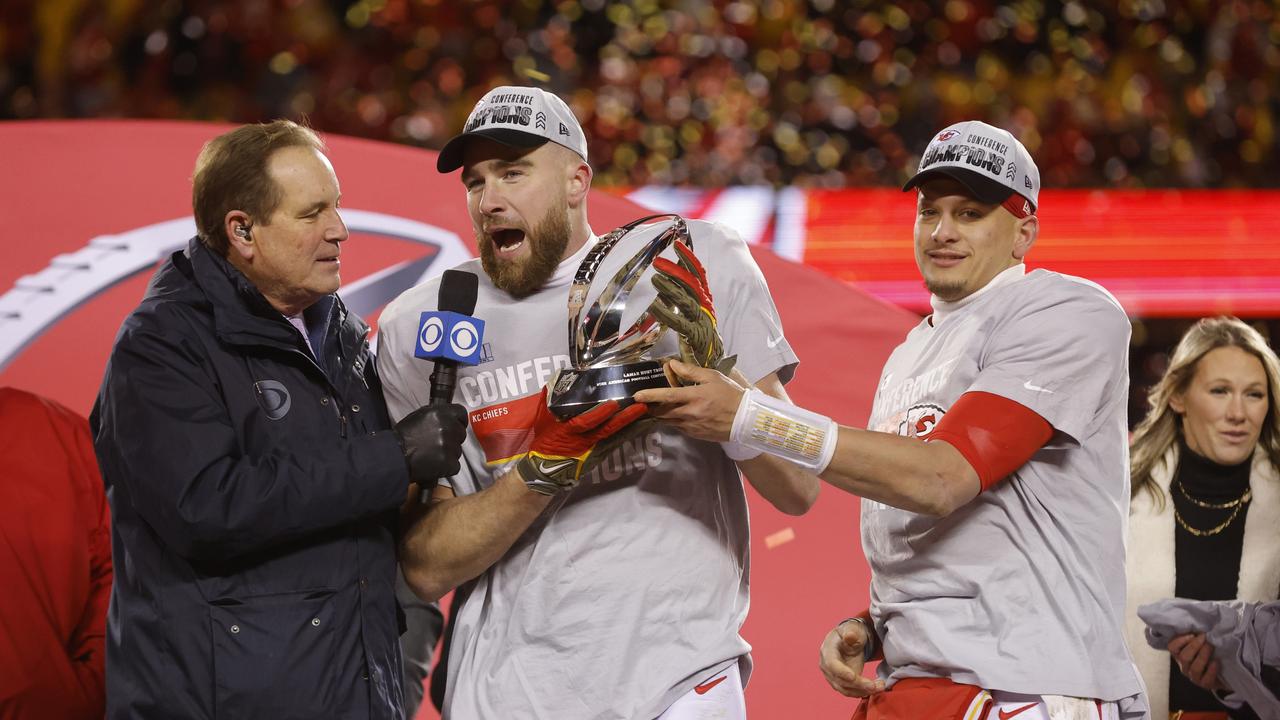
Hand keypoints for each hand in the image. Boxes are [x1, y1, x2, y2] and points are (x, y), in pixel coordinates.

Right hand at [394, 403, 467, 486]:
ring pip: (458, 450)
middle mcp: (447, 427)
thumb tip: (447, 417)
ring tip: (431, 455)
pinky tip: (434, 464)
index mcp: (440, 413)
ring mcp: (450, 446)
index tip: (456, 425)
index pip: (461, 413)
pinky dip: (446, 467)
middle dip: (452, 439)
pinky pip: (455, 465)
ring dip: (448, 453)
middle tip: (437, 444)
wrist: (394, 457)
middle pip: (461, 433)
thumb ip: (437, 415)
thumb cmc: (402, 438)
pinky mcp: (450, 463)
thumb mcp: (418, 416)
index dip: (459, 421)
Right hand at [514, 388, 648, 494]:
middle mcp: (584, 441)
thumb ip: (548, 402)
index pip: (586, 422)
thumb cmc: (544, 442)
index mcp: (568, 432)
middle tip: (642, 407)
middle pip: (608, 429)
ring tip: (644, 412)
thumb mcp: (542, 420)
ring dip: (630, 424)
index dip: (600, 414)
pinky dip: (626, 433)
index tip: (613, 404)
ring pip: (615, 435)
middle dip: (625, 418)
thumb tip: (554, 382)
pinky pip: (614, 441)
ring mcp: (593, 449)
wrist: (544, 468)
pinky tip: (638, 425)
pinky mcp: (598, 454)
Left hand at [634, 360, 743, 441]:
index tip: (637, 396)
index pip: (667, 396)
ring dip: (661, 415)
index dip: (650, 395)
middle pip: (663, 412)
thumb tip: (672, 364)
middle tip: (644, 402)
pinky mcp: (695, 435)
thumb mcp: (712, 377)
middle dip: (651, 408)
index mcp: (694, 397)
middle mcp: (690, 413)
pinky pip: (678, 427)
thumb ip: (690, 371)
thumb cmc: (730, 394)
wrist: (745, 419)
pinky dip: (673, 421)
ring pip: (668, 421)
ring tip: (657, 407)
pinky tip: (676, 414)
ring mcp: (692, 426)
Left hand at [649, 240, 724, 373]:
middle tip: (658, 262)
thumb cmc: (699, 338)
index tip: (678, 245)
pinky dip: (665, 312)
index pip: (699, 275)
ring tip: (654, 279)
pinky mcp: (695, 336)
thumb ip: (680, 297)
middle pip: (692, 284)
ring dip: (670, 288)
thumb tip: (664, 280)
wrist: (712, 364)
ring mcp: (701, 321)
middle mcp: (706, 308)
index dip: (689, 259)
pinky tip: (653, 306)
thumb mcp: (691, 314)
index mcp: (705, 301)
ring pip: (686, 300)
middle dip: (675, 271)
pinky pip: (679, 322)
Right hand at [819, 619, 884, 697]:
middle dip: (858, 685)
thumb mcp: (852, 629)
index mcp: (827, 651)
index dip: (841, 672)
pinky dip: (863, 692)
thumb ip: (851, 633)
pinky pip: (851, 691)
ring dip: (863, 691)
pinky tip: (876, 688)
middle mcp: (827, 667)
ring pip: (846, 689)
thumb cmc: (850, 633)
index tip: (854, 677)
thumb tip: (850, 636)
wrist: (849, 640)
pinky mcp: (842, 683)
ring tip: (880, 687)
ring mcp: (833, 677)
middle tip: (875, 686)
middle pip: (840, 680)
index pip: (831, 664)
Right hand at [1168, 633, 1230, 691]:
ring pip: (1194, 667)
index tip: (1192, 634)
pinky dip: (1211, 670)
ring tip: (1211, 647)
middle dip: (1194, 646)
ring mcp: (1193, 676)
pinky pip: (1206, 679)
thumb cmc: (1209, 654)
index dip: (1179, 641)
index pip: (1172, 647)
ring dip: (1203, 655)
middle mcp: (1184, 666)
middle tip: (1204, 637)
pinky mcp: (1204, 684)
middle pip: (1183, 657)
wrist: (1223, 673)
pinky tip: (1216, 662)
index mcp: (1179, 654)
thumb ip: (1196, 636)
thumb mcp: (1200, 644)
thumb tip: (1198, 624)